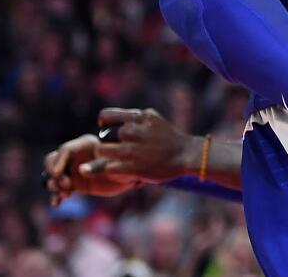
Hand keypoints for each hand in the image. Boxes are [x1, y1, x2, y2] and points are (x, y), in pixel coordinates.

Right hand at [43, 134, 139, 203]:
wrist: (129, 177)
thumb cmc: (125, 165)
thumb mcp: (116, 164)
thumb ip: (99, 166)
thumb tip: (81, 170)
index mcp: (86, 144)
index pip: (65, 150)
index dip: (59, 161)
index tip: (58, 174)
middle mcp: (75, 156)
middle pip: (52, 160)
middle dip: (54, 173)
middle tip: (67, 185)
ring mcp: (72, 170)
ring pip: (53, 175)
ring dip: (54, 185)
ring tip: (66, 195)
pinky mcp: (73, 184)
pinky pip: (58, 189)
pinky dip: (55, 196)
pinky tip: (57, 203)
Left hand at [80, 108, 197, 182]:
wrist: (186, 154)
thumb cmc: (168, 137)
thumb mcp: (154, 119)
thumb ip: (135, 118)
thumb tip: (114, 119)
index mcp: (139, 117)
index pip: (108, 116)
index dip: (103, 122)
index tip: (105, 128)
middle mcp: (135, 131)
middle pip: (104, 135)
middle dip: (104, 143)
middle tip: (108, 149)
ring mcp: (134, 150)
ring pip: (102, 151)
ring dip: (101, 157)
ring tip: (107, 160)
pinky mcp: (134, 167)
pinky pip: (109, 168)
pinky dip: (106, 170)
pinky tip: (110, 170)